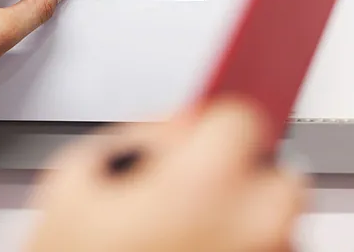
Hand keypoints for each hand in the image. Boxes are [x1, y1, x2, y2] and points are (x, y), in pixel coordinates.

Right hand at [27, 99, 306, 251]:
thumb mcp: (75, 179)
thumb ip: (137, 135)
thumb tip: (178, 125)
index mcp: (205, 184)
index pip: (243, 115)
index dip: (214, 123)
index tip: (206, 131)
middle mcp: (255, 227)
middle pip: (278, 172)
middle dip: (240, 174)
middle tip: (192, 193)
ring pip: (278, 222)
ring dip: (244, 220)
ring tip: (185, 239)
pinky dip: (245, 248)